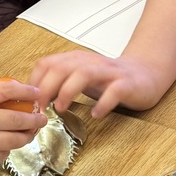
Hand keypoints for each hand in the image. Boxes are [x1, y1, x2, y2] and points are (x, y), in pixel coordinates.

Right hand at [0, 77, 46, 173]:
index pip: (5, 92)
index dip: (25, 91)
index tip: (35, 94)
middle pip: (15, 118)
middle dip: (33, 118)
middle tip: (41, 117)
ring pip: (12, 139)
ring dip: (26, 136)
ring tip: (29, 133)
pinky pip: (0, 154)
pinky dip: (7, 149)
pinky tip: (7, 145)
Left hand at [30, 50, 167, 118]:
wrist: (145, 74)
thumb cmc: (108, 79)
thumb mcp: (78, 78)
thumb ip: (57, 84)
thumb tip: (32, 99)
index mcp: (76, 60)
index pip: (47, 64)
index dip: (34, 82)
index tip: (29, 101)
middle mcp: (90, 63)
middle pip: (62, 67)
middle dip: (47, 88)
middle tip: (40, 107)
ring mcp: (109, 73)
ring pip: (84, 73)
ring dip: (68, 91)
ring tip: (61, 108)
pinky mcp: (127, 84)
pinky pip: (114, 91)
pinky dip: (103, 103)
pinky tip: (95, 114)